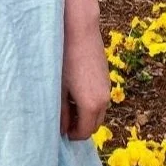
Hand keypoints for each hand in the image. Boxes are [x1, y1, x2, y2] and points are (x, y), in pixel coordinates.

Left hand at [60, 18, 110, 140]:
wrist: (79, 29)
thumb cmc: (63, 58)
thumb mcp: (57, 88)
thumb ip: (60, 112)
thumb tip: (61, 129)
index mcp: (91, 105)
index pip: (84, 132)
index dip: (72, 136)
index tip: (59, 133)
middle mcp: (104, 99)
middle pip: (94, 124)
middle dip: (80, 127)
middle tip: (62, 122)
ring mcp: (107, 87)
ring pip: (98, 111)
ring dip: (85, 114)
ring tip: (66, 105)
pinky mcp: (106, 77)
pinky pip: (100, 97)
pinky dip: (89, 102)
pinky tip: (74, 91)